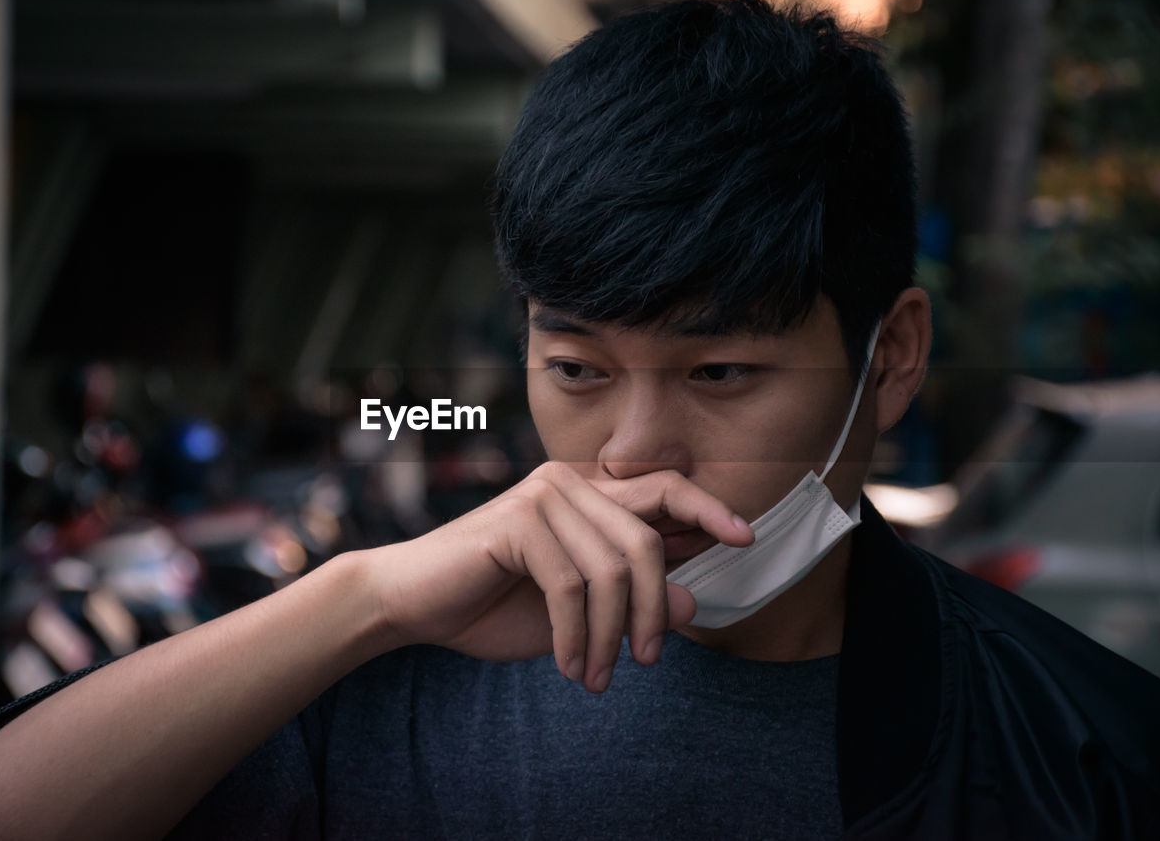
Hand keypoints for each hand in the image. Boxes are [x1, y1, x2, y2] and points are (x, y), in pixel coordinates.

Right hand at [362, 462, 752, 692]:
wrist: (413, 603)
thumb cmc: (493, 602)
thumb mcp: (577, 611)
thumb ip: (631, 600)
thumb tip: (694, 603)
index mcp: (588, 495)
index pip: (663, 490)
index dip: (709, 509)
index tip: (747, 538)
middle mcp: (569, 483)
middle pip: (646, 541)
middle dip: (655, 610)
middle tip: (648, 661)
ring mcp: (543, 496)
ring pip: (613, 569)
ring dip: (609, 636)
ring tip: (597, 676)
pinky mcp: (517, 521)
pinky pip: (571, 585)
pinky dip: (575, 636)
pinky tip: (569, 667)